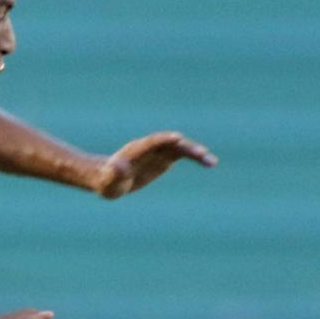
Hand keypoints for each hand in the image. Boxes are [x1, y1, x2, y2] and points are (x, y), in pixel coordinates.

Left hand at [93, 131, 216, 198]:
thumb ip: (113, 174)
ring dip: (196, 153)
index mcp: (135, 150)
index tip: (178, 138)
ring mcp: (159, 151)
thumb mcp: (108, 180)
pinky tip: (210, 163)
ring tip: (212, 162)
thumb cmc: (107, 181)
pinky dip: (196, 158)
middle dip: (185, 147)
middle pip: (171, 144)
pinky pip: (184, 155)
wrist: (111, 179)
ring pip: (181, 148)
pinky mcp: (166, 158)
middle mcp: (150, 147)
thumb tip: (119, 168)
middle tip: (201, 153)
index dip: (164, 139)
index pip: (152, 142)